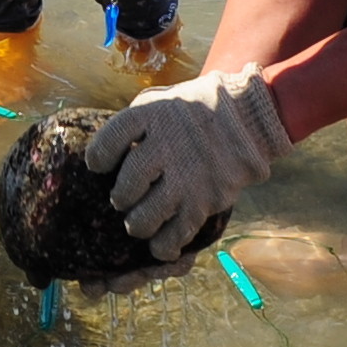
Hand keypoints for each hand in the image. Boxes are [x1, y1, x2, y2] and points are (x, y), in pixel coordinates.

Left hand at [87, 65, 293, 259]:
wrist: (248, 118)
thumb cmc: (195, 109)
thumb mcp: (162, 100)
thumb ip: (135, 121)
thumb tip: (107, 148)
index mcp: (153, 115)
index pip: (111, 140)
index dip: (98, 157)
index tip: (98, 167)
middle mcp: (169, 145)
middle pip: (128, 184)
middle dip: (121, 198)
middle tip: (123, 200)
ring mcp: (189, 175)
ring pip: (147, 215)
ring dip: (138, 224)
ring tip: (139, 222)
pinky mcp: (207, 199)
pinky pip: (178, 232)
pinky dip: (166, 245)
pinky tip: (162, 246)